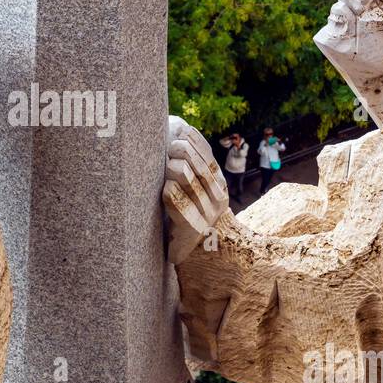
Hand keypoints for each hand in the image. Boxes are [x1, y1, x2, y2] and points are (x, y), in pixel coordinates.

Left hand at [163, 115, 228, 264]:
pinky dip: (170, 192)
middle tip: (168, 148)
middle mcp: (217, 200)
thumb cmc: (182, 213)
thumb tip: (178, 128)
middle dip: (182, 153)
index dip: (195, 141)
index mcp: (218, 185)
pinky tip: (164, 188)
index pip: (209, 157)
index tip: (181, 129)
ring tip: (165, 167)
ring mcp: (206, 216)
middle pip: (200, 167)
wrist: (186, 254)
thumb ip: (189, 164)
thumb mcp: (191, 186)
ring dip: (173, 170)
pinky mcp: (192, 230)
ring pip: (189, 182)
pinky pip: (179, 204)